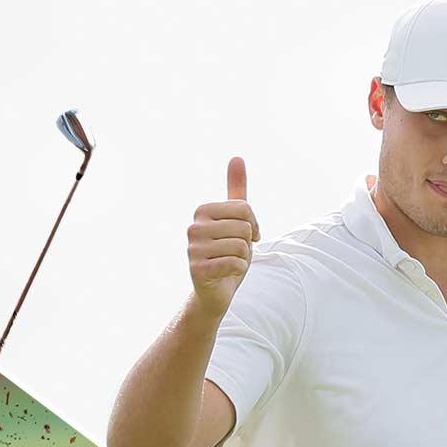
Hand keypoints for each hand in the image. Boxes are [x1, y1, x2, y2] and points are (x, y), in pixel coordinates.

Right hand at [188, 157, 260, 315]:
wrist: (216, 289)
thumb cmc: (228, 252)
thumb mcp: (236, 219)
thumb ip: (236, 190)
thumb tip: (237, 157)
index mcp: (202, 211)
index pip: (244, 208)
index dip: (252, 224)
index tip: (245, 235)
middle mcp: (194, 227)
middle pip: (243, 227)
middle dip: (247, 243)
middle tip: (235, 252)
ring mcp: (193, 249)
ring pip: (241, 246)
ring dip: (243, 259)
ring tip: (230, 263)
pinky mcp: (198, 269)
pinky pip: (235, 263)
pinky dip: (238, 270)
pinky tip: (227, 273)